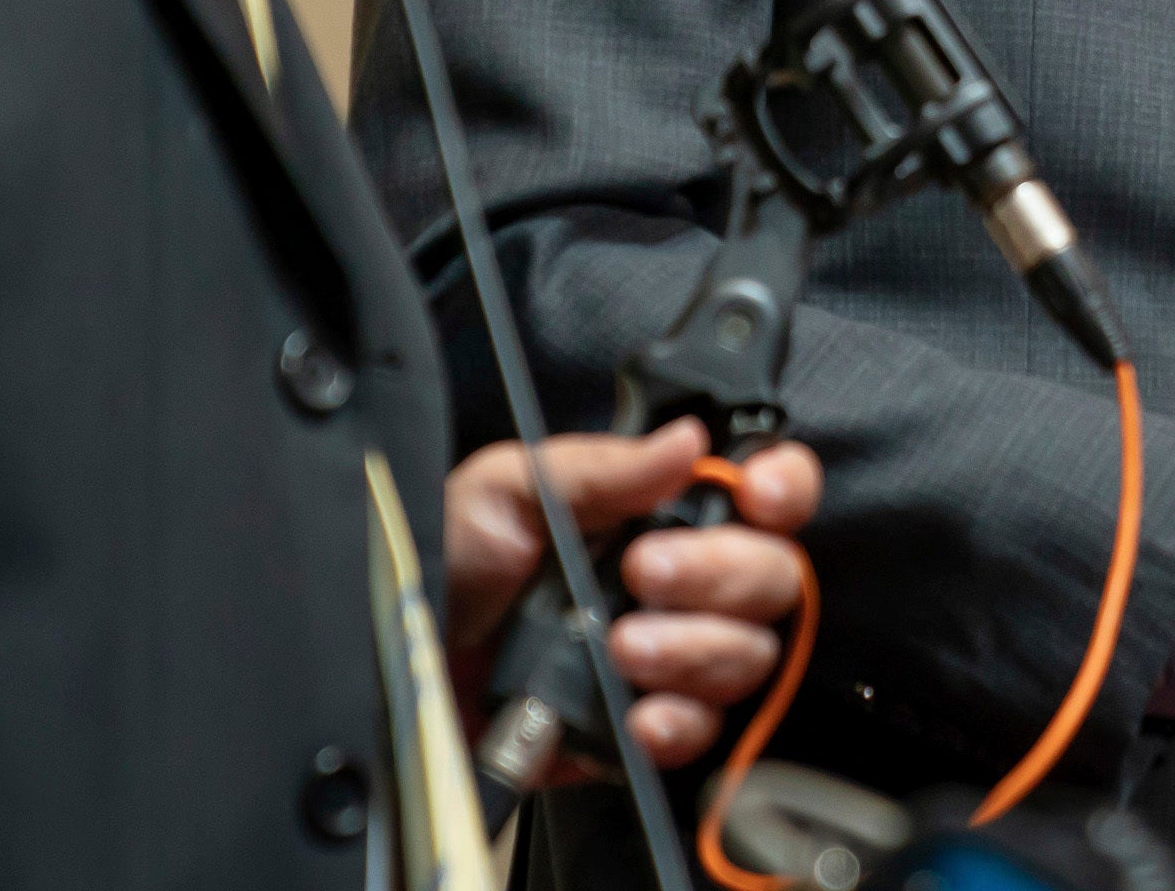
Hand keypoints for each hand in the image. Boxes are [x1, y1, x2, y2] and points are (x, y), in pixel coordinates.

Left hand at [442, 420, 820, 773]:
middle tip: (646, 575)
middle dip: (721, 573)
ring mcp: (667, 659)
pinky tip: (636, 713)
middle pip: (770, 575)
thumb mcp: (505, 489)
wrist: (392, 668)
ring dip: (693, 649)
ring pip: (746, 655)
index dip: (782, 487)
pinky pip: (701, 733)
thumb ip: (602, 467)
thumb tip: (686, 441)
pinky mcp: (643, 731)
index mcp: (655, 512)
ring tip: (621, 647)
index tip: (758, 496)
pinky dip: (676, 722)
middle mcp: (678, 583)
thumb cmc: (440, 566)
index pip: (763, 490)